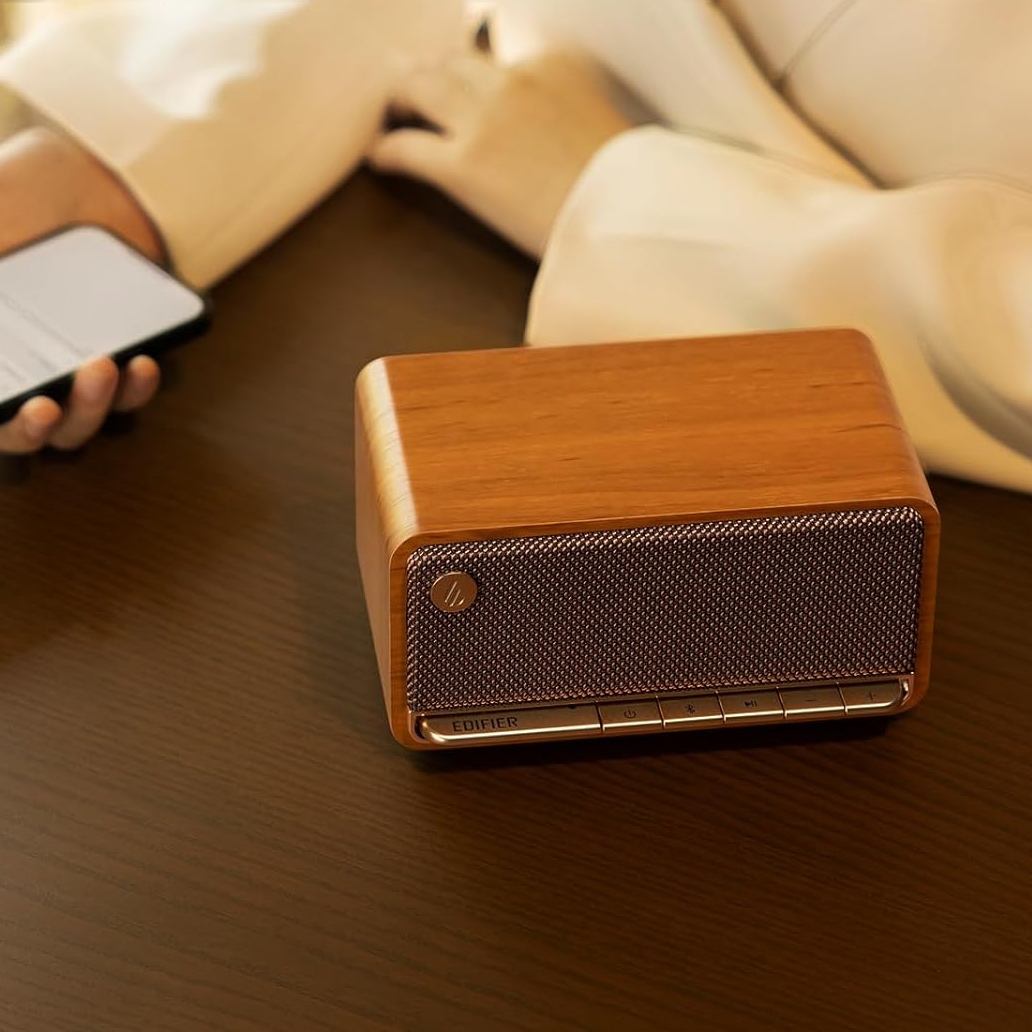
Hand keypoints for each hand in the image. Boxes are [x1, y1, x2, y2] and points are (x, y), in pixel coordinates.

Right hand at [0, 126, 164, 453]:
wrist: (85, 176)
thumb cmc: (14, 199)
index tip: (15, 406)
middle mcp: (22, 376)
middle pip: (25, 434)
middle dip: (34, 428)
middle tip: (44, 405)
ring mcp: (70, 376)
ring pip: (80, 425)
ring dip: (90, 408)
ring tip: (100, 368)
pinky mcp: (120, 366)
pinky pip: (130, 397)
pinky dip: (137, 388)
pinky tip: (143, 363)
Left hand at [369, 51, 633, 257]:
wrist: (631, 219)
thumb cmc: (628, 188)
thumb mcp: (605, 122)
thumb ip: (570, 106)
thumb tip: (551, 127)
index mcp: (555, 62)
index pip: (497, 52)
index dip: (473, 71)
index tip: (465, 82)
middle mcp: (515, 79)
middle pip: (450, 61)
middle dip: (429, 76)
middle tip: (415, 95)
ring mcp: (487, 120)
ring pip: (418, 88)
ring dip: (399, 101)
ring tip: (393, 118)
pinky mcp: (465, 167)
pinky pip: (405, 148)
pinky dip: (385, 151)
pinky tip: (378, 159)